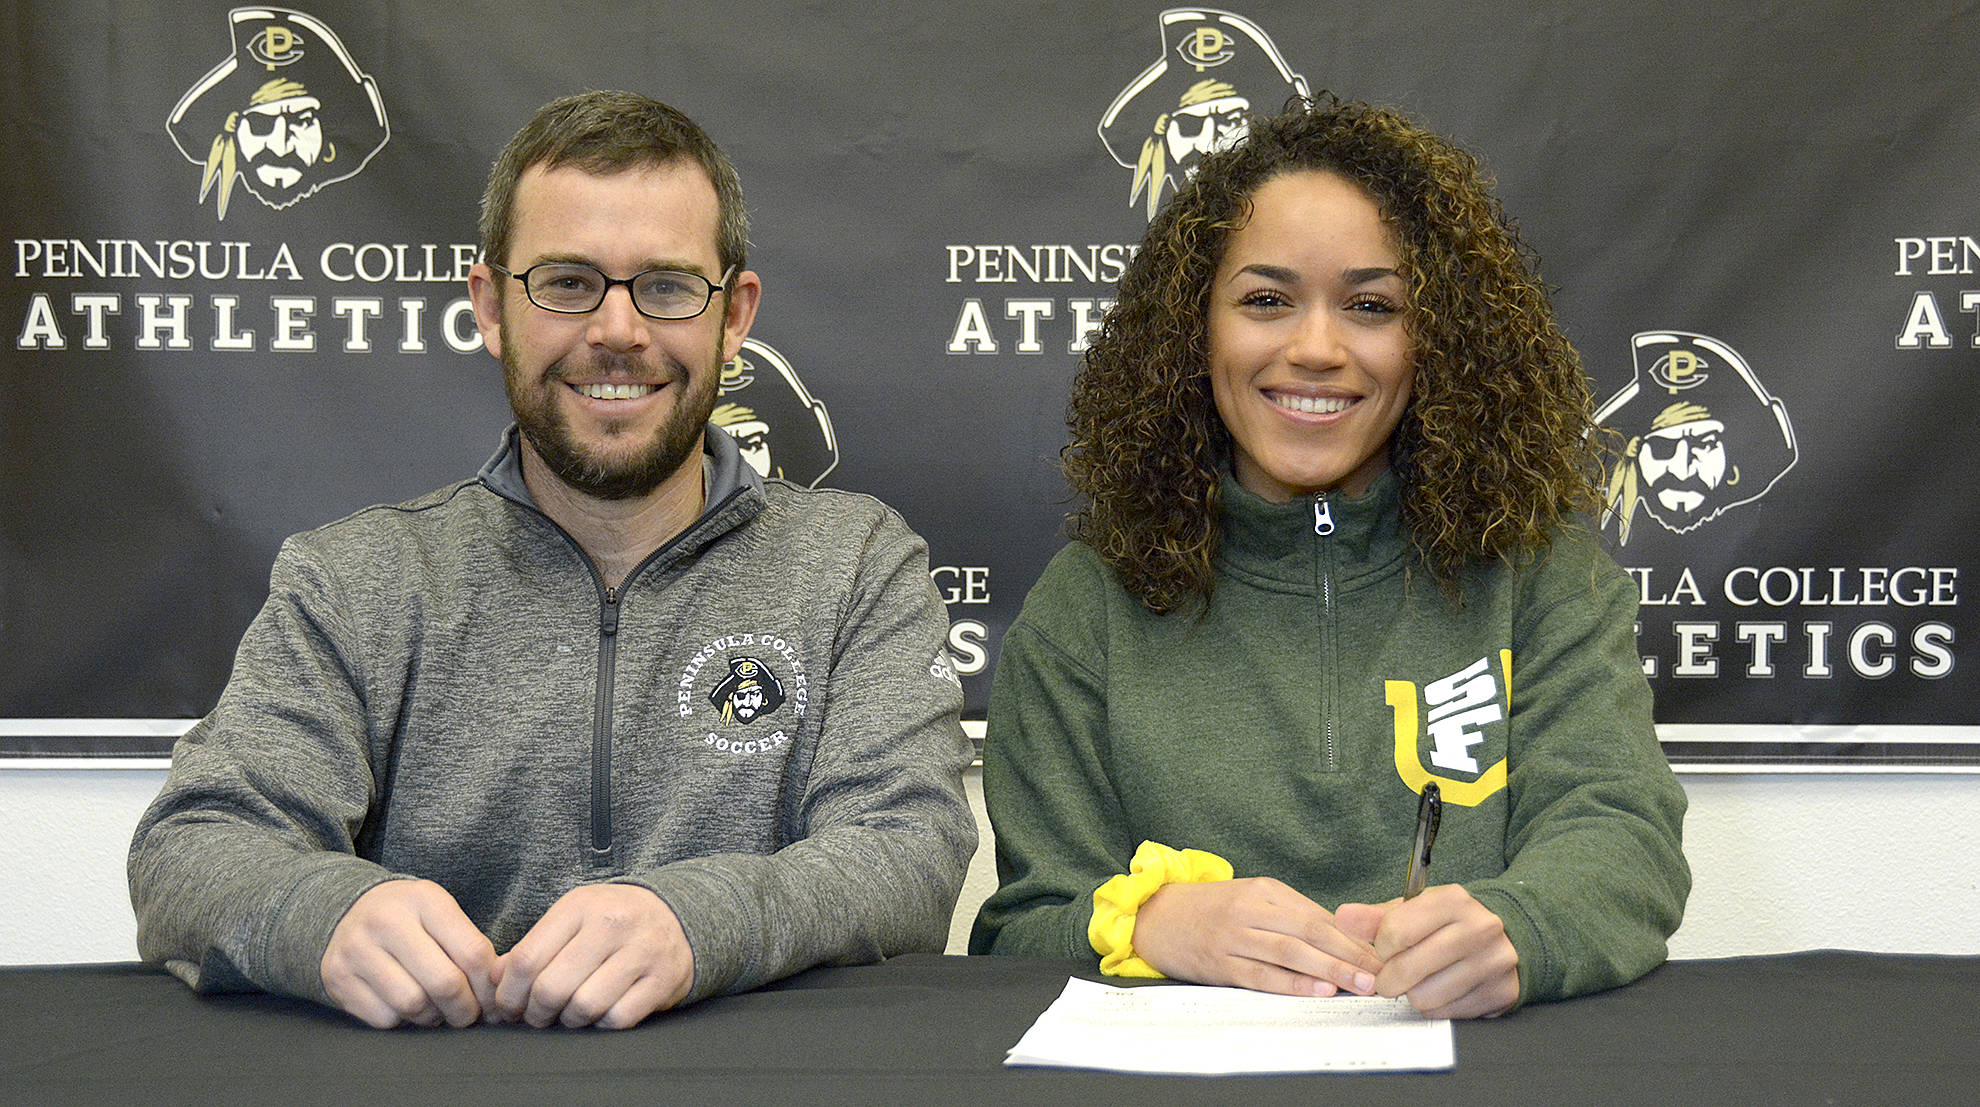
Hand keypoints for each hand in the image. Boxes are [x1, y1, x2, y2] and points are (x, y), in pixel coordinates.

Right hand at [320, 879, 497, 1028]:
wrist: (347, 911)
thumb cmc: (407, 918)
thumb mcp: (439, 913)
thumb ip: (468, 945)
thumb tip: (497, 990)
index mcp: (424, 899)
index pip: (473, 953)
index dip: (489, 987)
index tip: (494, 1002)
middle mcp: (387, 921)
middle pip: (444, 983)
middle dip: (466, 1010)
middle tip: (469, 1016)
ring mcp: (358, 950)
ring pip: (413, 1005)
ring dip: (434, 1018)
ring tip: (438, 1010)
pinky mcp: (338, 978)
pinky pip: (384, 1018)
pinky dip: (402, 1021)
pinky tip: (407, 1008)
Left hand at [490, 883, 692, 1028]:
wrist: (677, 916)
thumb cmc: (613, 921)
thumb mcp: (572, 918)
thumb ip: (533, 946)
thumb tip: (494, 979)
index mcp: (580, 905)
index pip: (527, 959)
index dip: (509, 993)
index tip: (508, 1006)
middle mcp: (612, 924)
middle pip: (551, 988)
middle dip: (535, 1013)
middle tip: (536, 1017)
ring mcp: (641, 951)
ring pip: (584, 1007)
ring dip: (569, 1021)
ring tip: (568, 1014)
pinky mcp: (663, 979)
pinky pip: (618, 1019)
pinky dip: (602, 1024)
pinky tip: (600, 1013)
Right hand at [1130, 877, 1384, 997]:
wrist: (1156, 916)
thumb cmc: (1210, 910)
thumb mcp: (1252, 899)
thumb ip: (1292, 915)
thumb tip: (1342, 937)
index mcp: (1264, 890)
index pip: (1318, 915)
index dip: (1353, 937)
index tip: (1381, 955)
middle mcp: (1251, 909)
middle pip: (1310, 931)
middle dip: (1350, 955)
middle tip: (1379, 973)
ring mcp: (1233, 936)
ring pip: (1290, 952)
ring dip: (1329, 969)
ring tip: (1358, 984)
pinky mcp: (1220, 962)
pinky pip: (1262, 974)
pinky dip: (1292, 983)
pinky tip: (1317, 989)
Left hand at [1335, 885, 1518, 1018]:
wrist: (1509, 936)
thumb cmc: (1449, 923)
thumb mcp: (1415, 910)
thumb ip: (1376, 917)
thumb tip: (1343, 917)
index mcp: (1453, 900)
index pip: (1395, 932)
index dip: (1381, 948)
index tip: (1385, 950)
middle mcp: (1479, 929)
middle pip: (1407, 969)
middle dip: (1389, 978)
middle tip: (1391, 975)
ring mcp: (1493, 962)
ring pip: (1424, 997)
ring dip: (1414, 993)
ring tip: (1421, 979)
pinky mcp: (1500, 992)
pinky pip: (1446, 1012)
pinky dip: (1436, 1005)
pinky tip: (1443, 988)